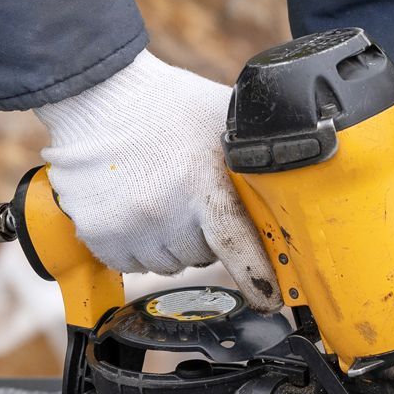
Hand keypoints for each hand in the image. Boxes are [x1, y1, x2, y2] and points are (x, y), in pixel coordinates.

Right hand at [34, 50, 280, 311]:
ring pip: (166, 264)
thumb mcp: (223, 120)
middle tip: (190, 197)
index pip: (236, 246)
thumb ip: (255, 155)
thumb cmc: (168, 106)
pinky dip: (136, 245)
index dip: (257, 278)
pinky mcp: (99, 235)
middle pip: (201, 256)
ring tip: (159, 196)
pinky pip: (130, 263)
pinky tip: (133, 206)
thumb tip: (297, 182)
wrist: (97, 94)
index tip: (271, 299)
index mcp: (202, 183)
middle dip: (203, 236)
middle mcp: (164, 211)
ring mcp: (128, 226)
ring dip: (169, 242)